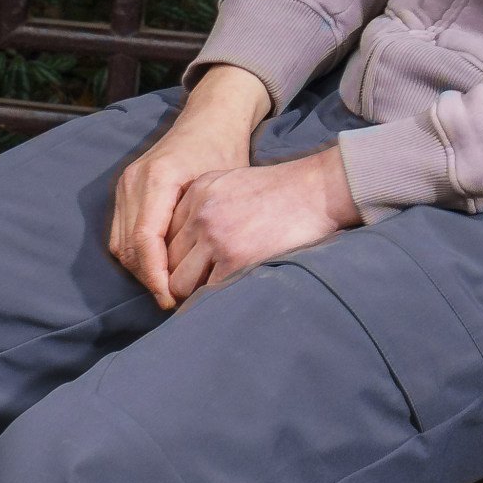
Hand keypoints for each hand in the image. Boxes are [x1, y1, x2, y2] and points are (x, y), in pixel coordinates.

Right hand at [108, 68, 269, 310]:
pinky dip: (136, 255)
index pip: (144, 240)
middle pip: (128, 247)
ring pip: (119, 244)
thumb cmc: (225, 150)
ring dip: (140, 270)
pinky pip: (120, 233)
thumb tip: (203, 275)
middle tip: (173, 302)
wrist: (211, 118)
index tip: (172, 300)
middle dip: (148, 279)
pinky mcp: (124, 190)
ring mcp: (124, 184)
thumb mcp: (225, 187)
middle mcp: (133, 180)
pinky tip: (159, 268)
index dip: (155, 276)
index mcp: (158, 177)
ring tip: (167, 290)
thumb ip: (208, 227)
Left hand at [162, 147, 358, 305]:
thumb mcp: (232, 182)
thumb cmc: (281, 191)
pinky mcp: (235, 259)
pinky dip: (212, 300)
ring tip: (207, 297)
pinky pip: (207, 292)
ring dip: (192, 292)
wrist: (317, 191)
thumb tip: (188, 243)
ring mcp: (216, 237)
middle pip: (168, 260)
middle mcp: (201, 213)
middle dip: (178, 277)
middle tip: (193, 290)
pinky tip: (224, 298)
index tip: (186, 268)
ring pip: (180, 281)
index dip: (175, 256)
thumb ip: (204, 205)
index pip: (165, 234)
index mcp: (198, 191)